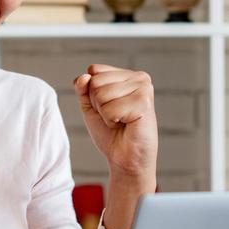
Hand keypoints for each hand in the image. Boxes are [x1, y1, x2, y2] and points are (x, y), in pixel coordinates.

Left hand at [72, 63, 156, 186]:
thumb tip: (84, 76)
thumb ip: (83, 89)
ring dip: (105, 114)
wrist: (125, 159)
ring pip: (101, 95)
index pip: (94, 70)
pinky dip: (112, 121)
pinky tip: (126, 125)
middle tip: (115, 117)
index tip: (107, 107)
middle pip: (96, 82)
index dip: (92, 93)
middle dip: (98, 104)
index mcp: (127, 75)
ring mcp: (143, 88)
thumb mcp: (91, 107)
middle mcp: (139, 77)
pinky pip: (110, 108)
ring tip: (121, 121)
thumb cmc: (111, 133)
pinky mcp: (144, 102)